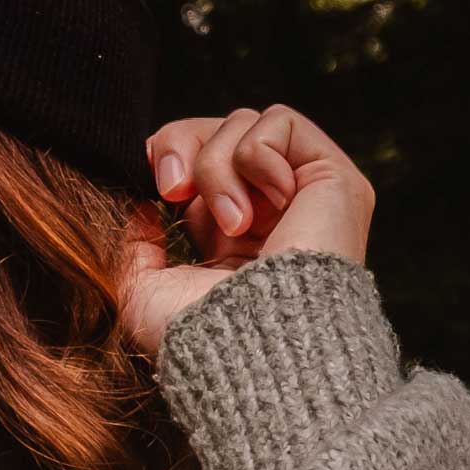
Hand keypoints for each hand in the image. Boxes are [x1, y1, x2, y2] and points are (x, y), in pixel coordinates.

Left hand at [118, 104, 375, 363]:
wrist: (252, 347)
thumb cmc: (199, 334)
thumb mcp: (144, 291)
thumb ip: (135, 246)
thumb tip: (137, 206)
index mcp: (230, 237)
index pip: (197, 160)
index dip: (169, 156)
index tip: (154, 189)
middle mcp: (270, 211)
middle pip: (217, 129)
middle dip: (184, 145)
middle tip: (173, 190)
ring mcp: (303, 193)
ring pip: (243, 123)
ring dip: (219, 166)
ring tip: (232, 223)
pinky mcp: (334, 179)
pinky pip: (282, 123)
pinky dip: (258, 155)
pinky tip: (267, 207)